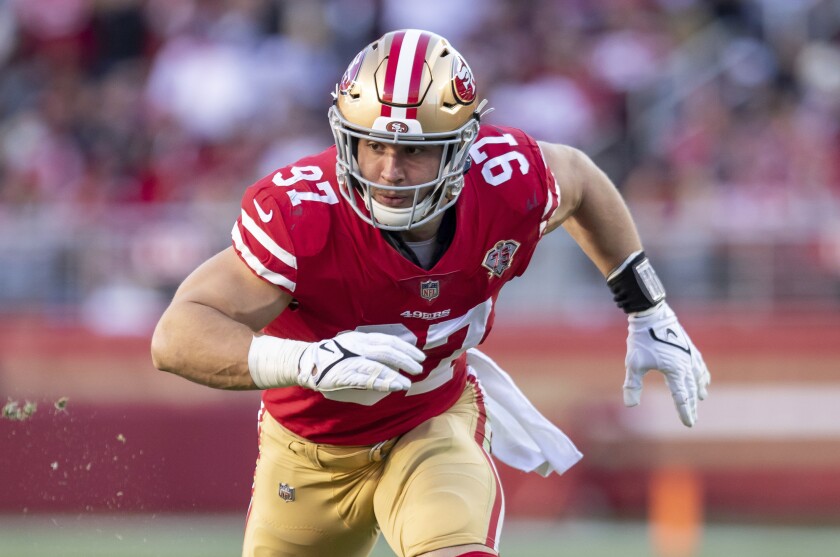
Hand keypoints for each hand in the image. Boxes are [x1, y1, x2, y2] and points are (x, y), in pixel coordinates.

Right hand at [297, 331, 425, 392]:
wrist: (307, 362)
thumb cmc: (333, 355)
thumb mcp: (352, 344)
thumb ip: (370, 349)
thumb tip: (393, 356)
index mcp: (362, 338)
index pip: (389, 340)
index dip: (406, 348)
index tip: (420, 355)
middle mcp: (358, 346)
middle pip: (387, 351)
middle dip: (406, 360)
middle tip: (419, 368)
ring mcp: (351, 360)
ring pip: (378, 366)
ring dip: (395, 375)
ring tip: (408, 383)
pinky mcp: (344, 375)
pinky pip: (366, 379)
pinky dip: (381, 383)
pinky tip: (393, 387)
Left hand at [623, 302, 709, 426]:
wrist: (652, 315)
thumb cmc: (642, 339)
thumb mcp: (634, 363)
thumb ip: (633, 384)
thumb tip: (630, 404)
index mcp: (675, 371)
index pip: (681, 396)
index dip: (685, 411)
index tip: (689, 424)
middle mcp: (686, 365)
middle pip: (691, 389)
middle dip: (691, 404)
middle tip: (692, 418)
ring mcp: (690, 355)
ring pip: (698, 377)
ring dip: (698, 389)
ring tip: (701, 397)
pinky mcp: (689, 347)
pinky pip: (699, 365)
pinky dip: (702, 374)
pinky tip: (703, 377)